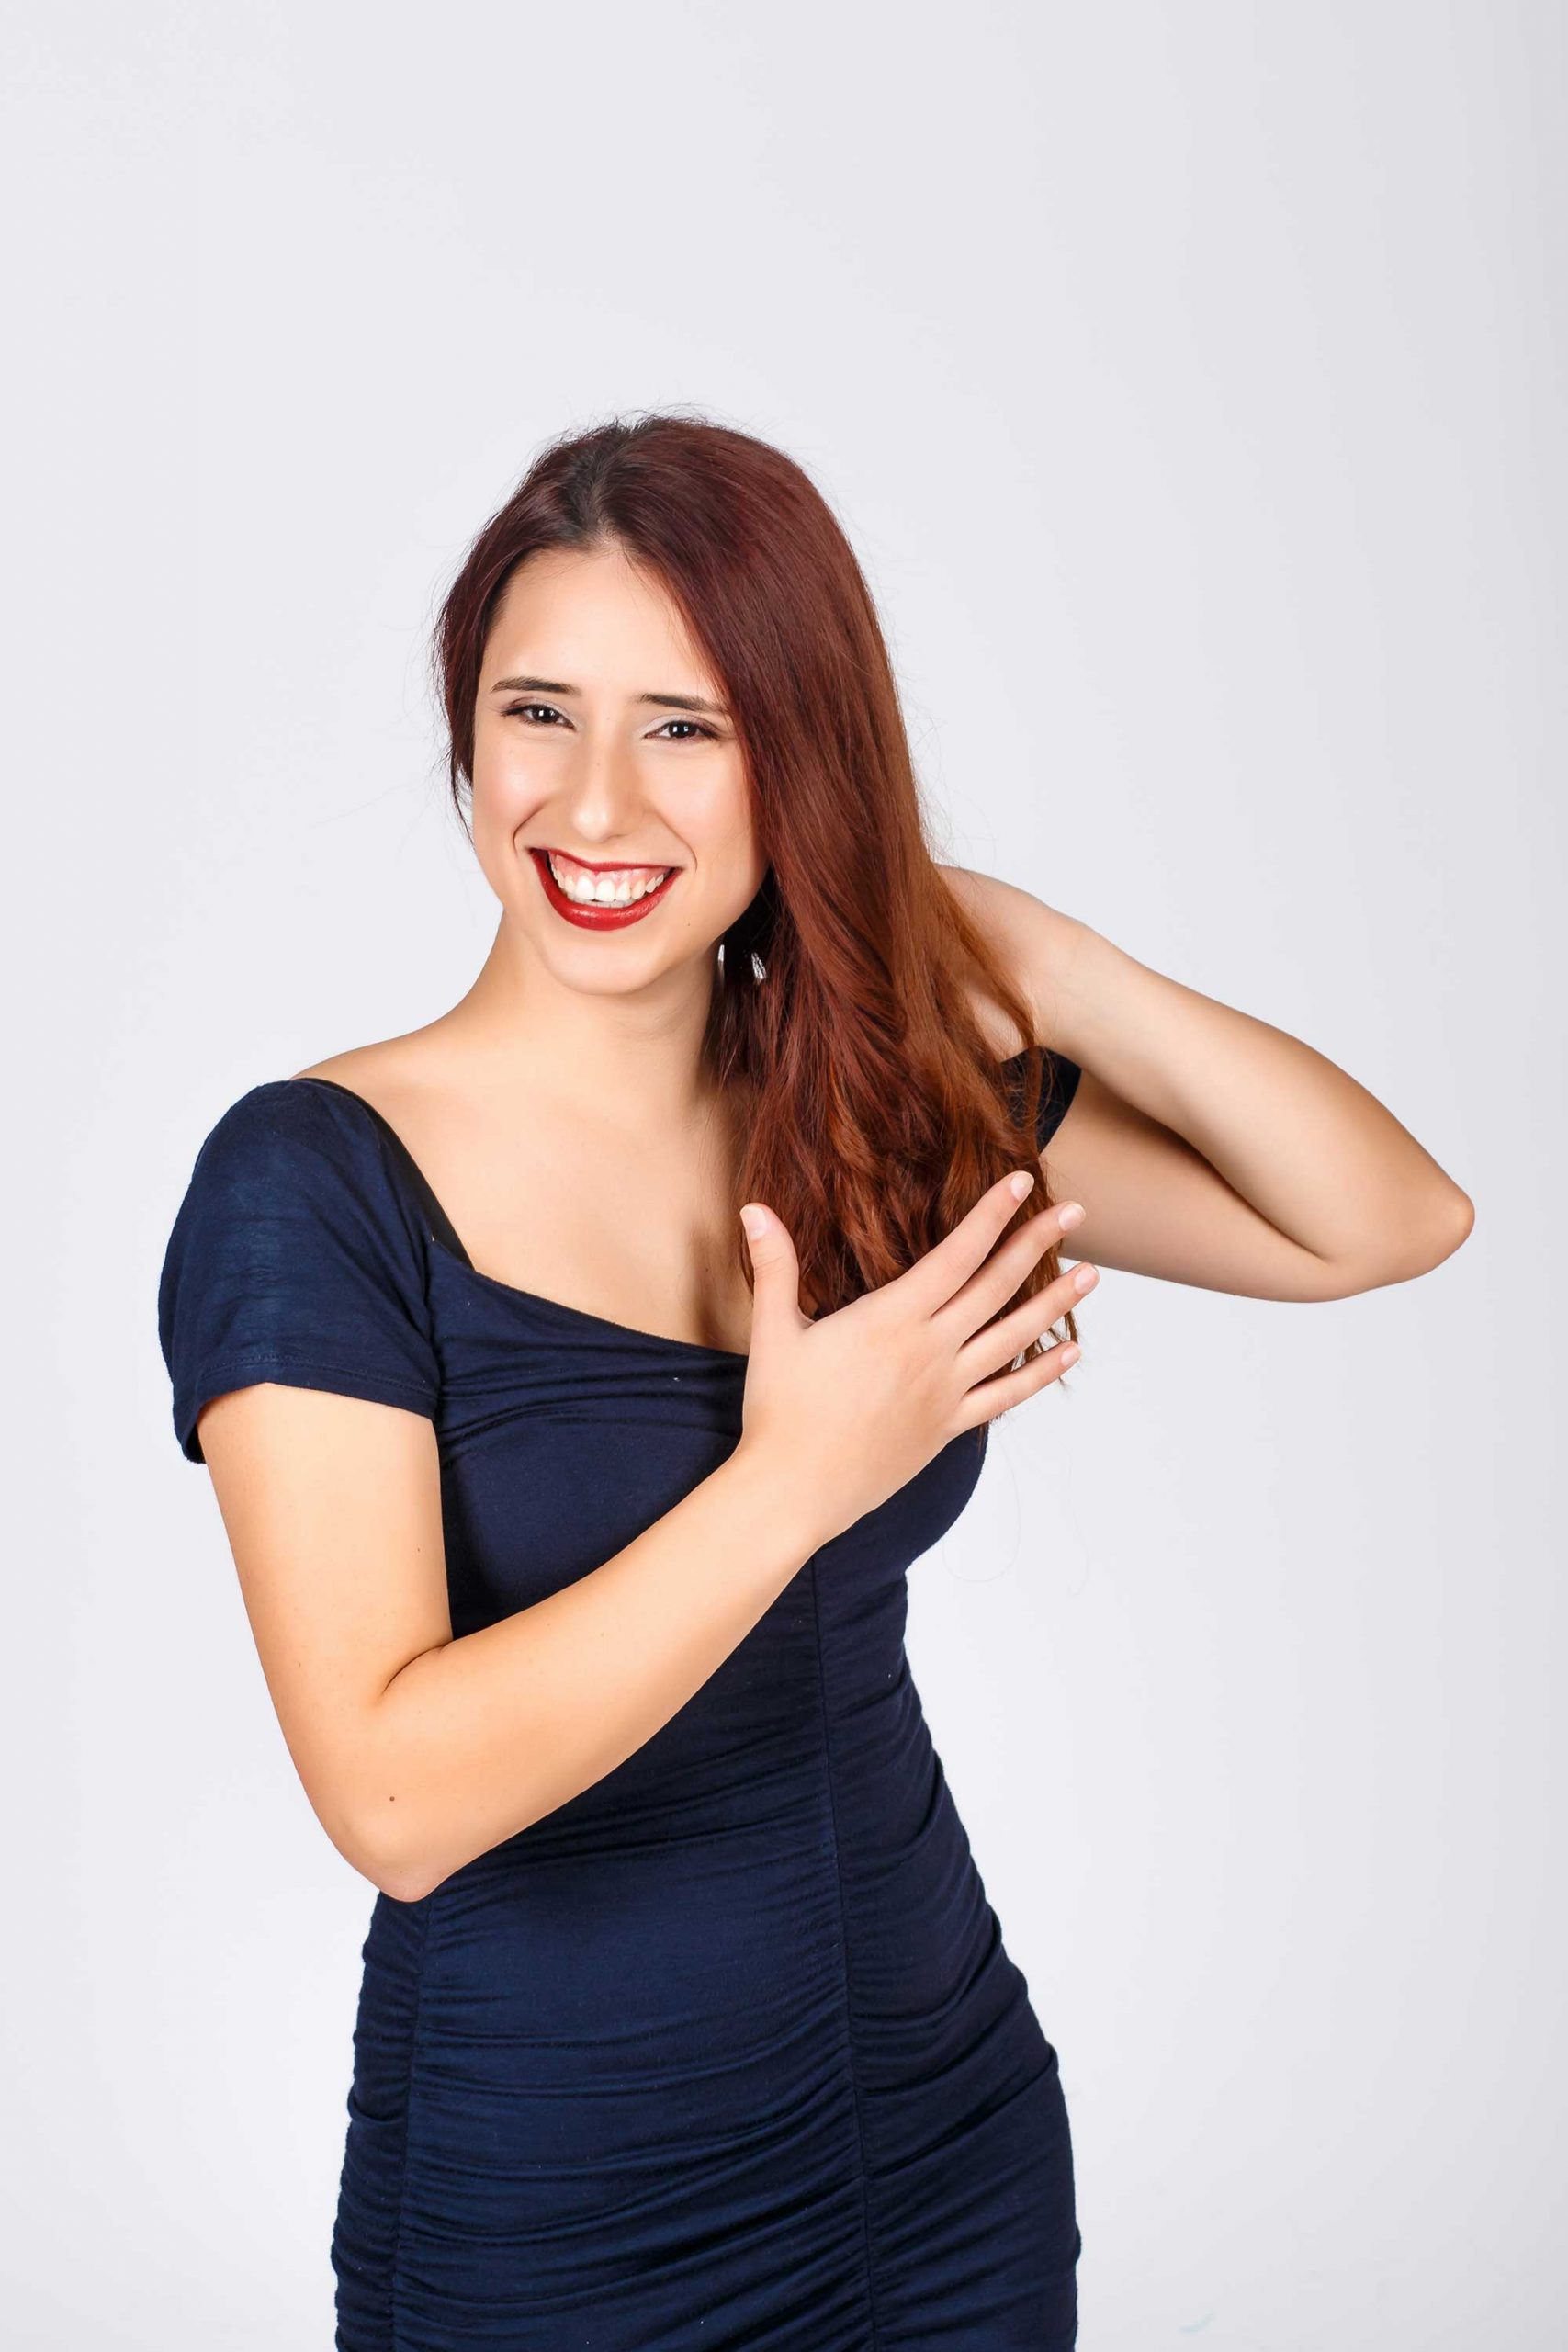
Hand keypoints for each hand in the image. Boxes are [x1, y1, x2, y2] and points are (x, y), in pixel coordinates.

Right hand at [735, 1171, 1090, 1545]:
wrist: (794, 1490)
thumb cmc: (780, 1411)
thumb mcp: (774, 1331)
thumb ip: (774, 1266)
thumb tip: (753, 1208)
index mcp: (891, 1319)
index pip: (956, 1255)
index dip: (991, 1215)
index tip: (1022, 1183)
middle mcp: (929, 1350)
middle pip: (996, 1287)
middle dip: (1036, 1244)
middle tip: (1074, 1212)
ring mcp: (945, 1391)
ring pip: (1013, 1338)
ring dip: (1054, 1304)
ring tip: (1092, 1275)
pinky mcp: (947, 1427)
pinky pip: (1005, 1396)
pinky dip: (1040, 1374)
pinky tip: (1069, 1353)